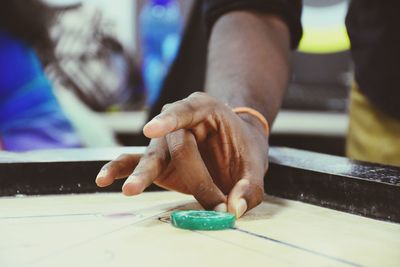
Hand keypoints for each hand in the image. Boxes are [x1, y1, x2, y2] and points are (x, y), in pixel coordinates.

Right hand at [96, 92, 268, 217]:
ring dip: (142, 175)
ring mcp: (164, 141)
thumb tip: (233, 210)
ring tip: (130, 189)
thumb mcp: (256, 165)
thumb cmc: (243, 149)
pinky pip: (132, 161)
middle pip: (177, 145)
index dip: (169, 120)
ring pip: (151, 156)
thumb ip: (249, 187)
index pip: (185, 110)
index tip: (151, 130)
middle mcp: (179, 121)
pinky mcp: (156, 159)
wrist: (234, 146)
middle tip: (217, 204)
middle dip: (197, 178)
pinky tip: (103, 179)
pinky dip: (118, 169)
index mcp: (205, 109)